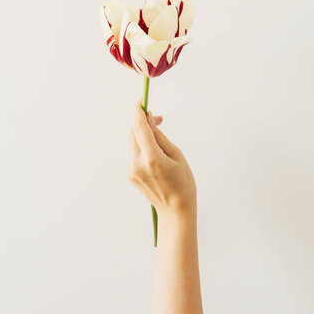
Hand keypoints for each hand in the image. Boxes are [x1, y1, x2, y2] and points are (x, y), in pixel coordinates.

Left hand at [127, 100, 196, 218]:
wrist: (175, 211)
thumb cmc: (183, 183)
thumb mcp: (177, 155)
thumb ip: (160, 137)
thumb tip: (149, 120)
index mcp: (152, 159)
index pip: (139, 128)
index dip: (138, 112)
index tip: (140, 101)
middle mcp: (137, 164)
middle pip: (134, 133)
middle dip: (143, 122)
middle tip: (159, 120)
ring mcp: (131, 171)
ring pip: (132, 142)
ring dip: (142, 134)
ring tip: (159, 139)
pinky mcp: (130, 175)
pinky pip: (134, 153)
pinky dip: (141, 147)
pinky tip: (155, 154)